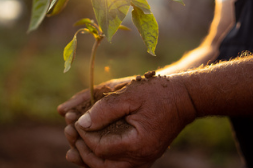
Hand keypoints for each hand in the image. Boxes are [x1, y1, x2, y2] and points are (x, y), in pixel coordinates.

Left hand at [74, 74, 195, 167]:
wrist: (185, 98)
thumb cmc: (158, 93)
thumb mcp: (129, 95)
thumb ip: (104, 110)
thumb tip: (80, 124)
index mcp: (137, 144)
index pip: (98, 147)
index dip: (82, 134)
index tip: (73, 119)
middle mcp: (140, 159)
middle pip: (100, 165)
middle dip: (80, 148)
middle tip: (68, 131)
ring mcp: (142, 161)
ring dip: (88, 158)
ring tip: (72, 146)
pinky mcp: (142, 157)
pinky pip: (116, 166)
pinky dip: (100, 160)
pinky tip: (88, 151)